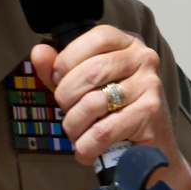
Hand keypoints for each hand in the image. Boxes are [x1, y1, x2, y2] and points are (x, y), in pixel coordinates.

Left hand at [30, 26, 182, 176]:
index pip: (96, 38)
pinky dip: (86, 146)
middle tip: (67, 112)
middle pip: (90, 72)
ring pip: (93, 104)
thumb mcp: (84, 88)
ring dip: (74, 126)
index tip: (59, 81)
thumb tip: (38, 52)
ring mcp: (150, 86)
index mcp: (128, 44)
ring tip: (78, 135)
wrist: (152, 152)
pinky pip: (103, 131)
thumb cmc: (116, 115)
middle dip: (66, 98)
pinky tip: (87, 151)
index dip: (68, 60)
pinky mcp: (150, 114)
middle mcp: (144, 59)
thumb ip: (59, 70)